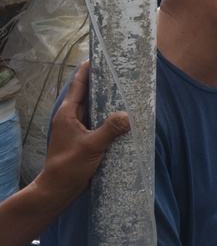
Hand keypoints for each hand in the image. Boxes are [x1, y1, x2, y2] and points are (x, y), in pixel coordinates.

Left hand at [34, 60, 131, 200]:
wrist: (58, 189)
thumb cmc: (69, 166)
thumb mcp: (91, 147)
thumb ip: (110, 130)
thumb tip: (129, 115)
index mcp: (68, 114)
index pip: (78, 86)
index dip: (87, 70)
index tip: (98, 56)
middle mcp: (71, 117)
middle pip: (87, 94)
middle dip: (102, 82)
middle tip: (120, 71)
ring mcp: (78, 128)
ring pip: (94, 108)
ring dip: (107, 99)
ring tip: (125, 89)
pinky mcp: (85, 138)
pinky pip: (99, 121)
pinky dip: (109, 115)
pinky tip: (123, 115)